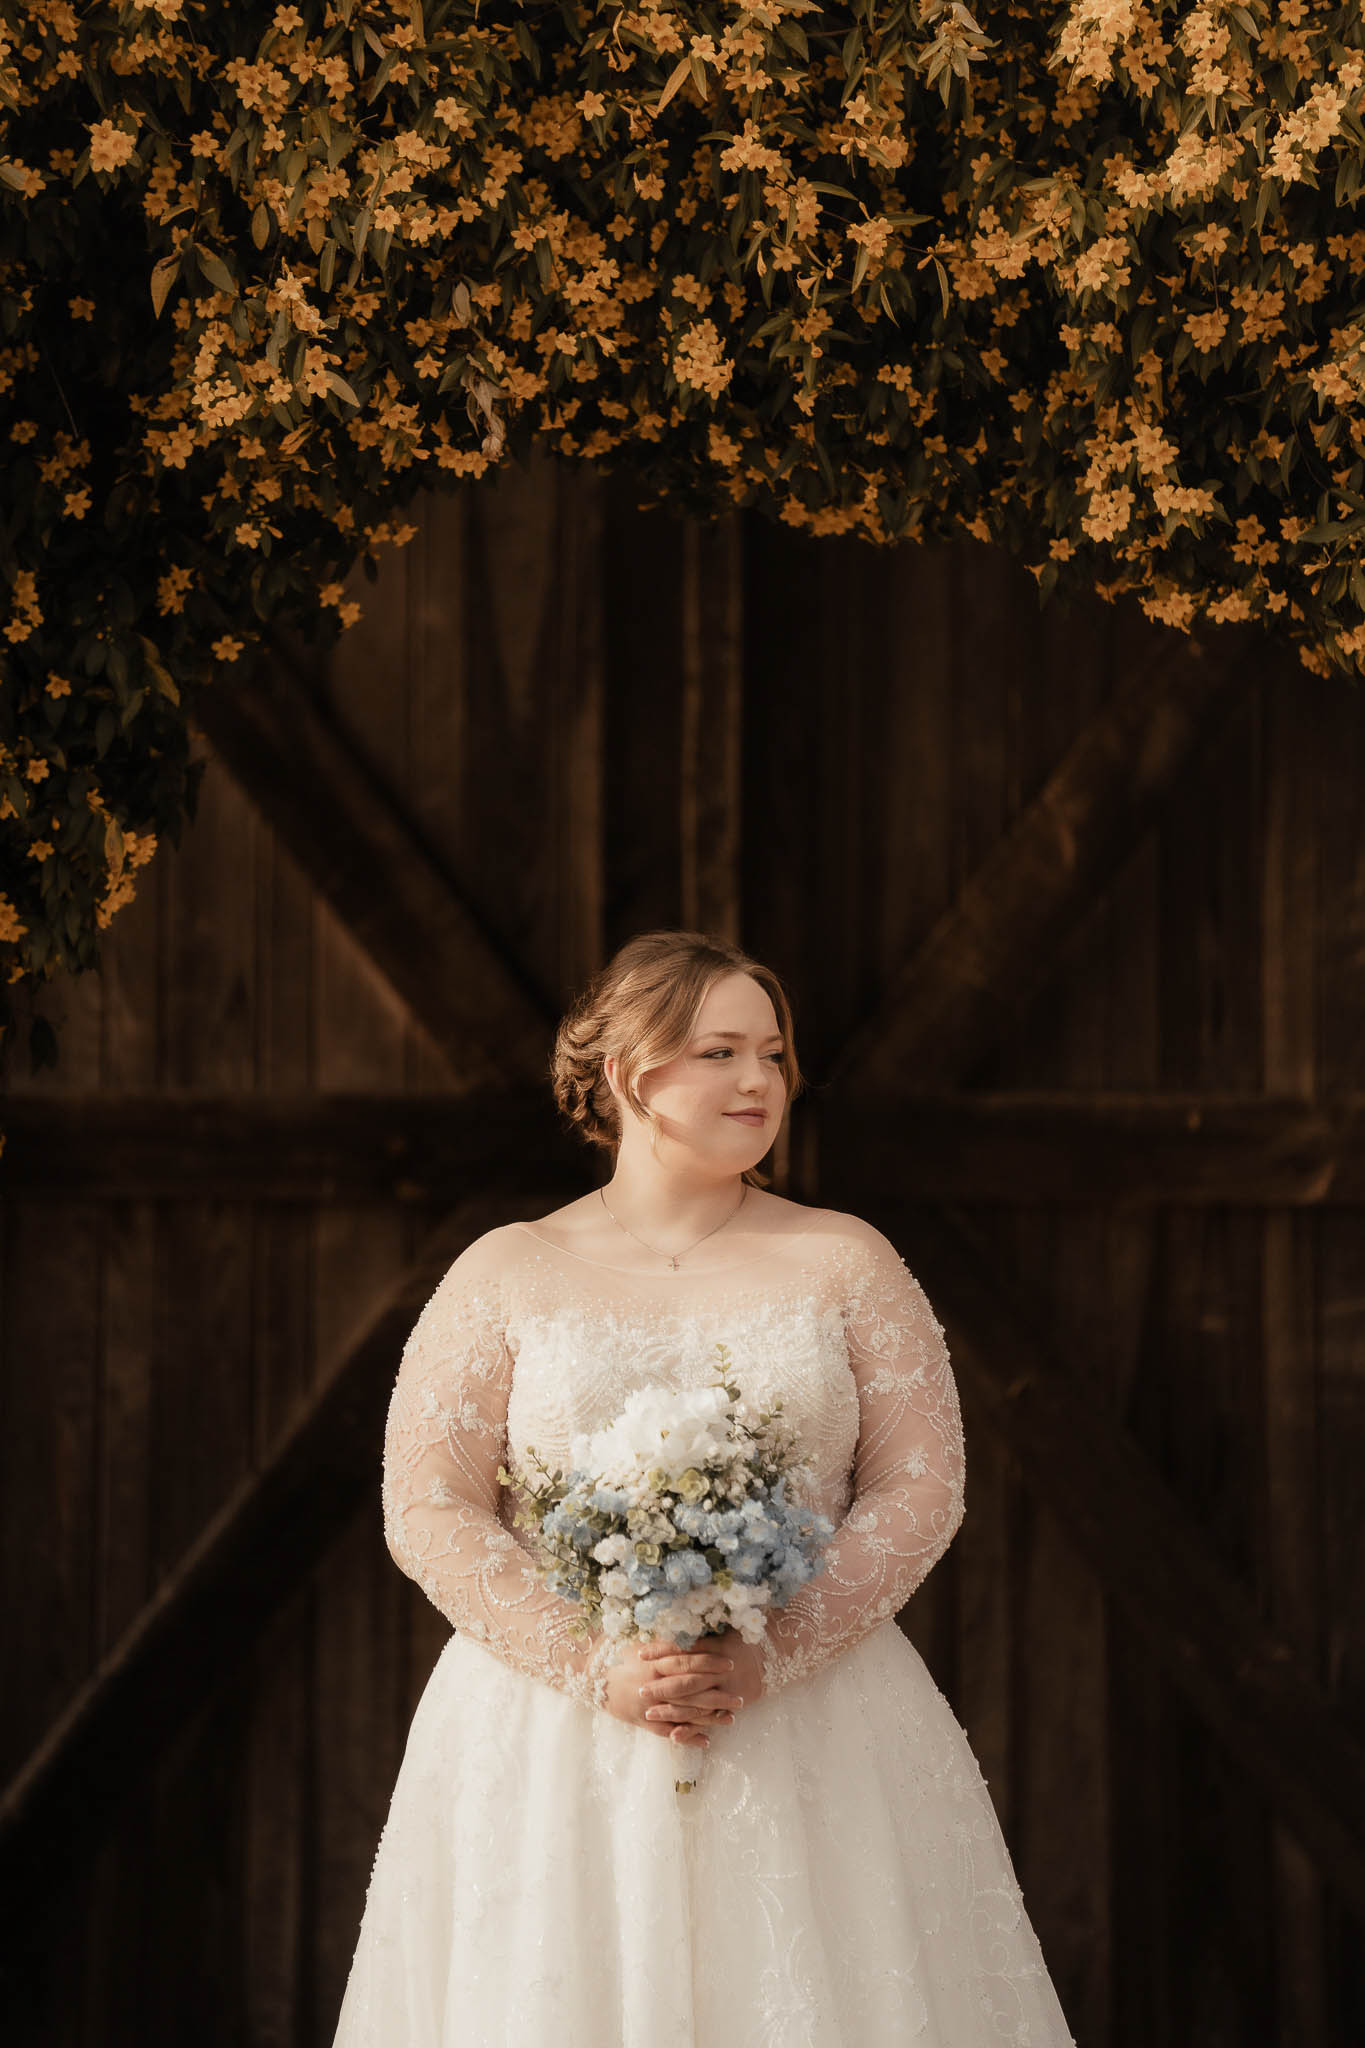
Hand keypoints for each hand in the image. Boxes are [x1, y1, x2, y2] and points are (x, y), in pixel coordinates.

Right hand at [603, 1633, 748, 1749]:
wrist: (592, 1679)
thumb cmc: (617, 1656)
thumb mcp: (640, 1643)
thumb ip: (664, 1642)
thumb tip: (689, 1632)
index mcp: (655, 1663)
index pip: (688, 1662)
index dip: (710, 1662)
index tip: (730, 1663)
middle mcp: (655, 1685)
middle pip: (692, 1690)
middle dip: (718, 1693)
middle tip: (740, 1696)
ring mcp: (650, 1706)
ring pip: (685, 1713)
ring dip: (710, 1717)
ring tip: (732, 1718)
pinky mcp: (645, 1722)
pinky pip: (669, 1732)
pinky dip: (688, 1737)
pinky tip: (707, 1741)